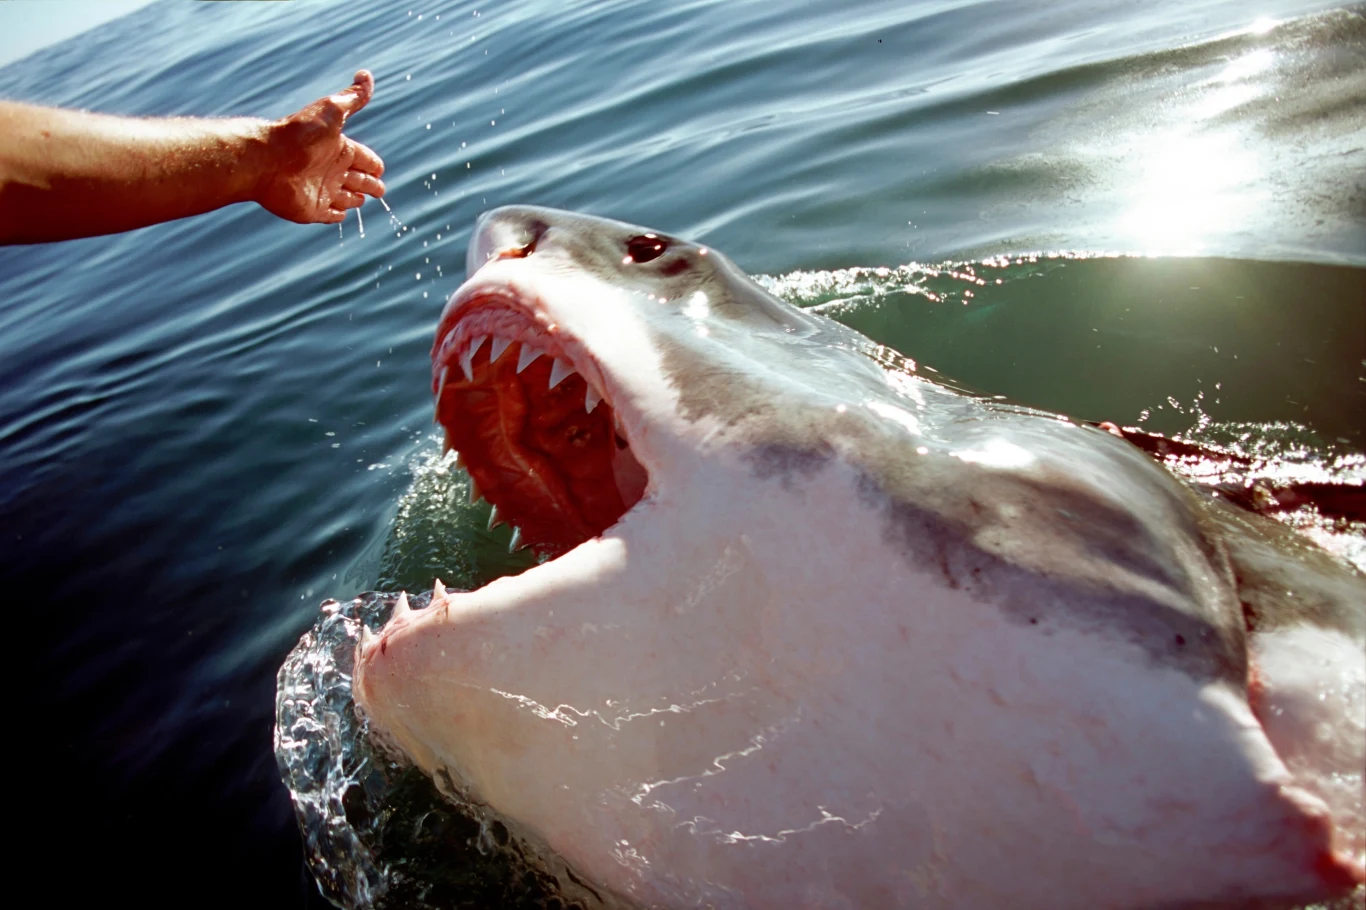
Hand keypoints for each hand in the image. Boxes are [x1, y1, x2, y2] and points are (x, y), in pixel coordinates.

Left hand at [257, 70, 385, 224]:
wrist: (267, 158)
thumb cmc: (299, 134)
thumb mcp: (330, 110)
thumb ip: (352, 98)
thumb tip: (366, 74)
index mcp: (339, 148)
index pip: (364, 159)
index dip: (374, 164)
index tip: (380, 169)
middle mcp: (332, 170)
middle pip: (358, 180)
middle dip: (370, 184)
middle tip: (379, 189)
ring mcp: (322, 190)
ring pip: (346, 198)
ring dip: (355, 199)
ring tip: (361, 199)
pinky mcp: (313, 210)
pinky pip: (329, 215)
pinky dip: (338, 216)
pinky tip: (342, 215)